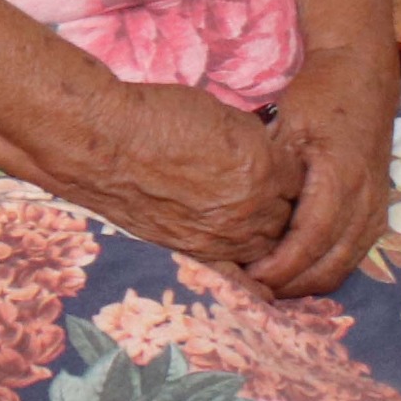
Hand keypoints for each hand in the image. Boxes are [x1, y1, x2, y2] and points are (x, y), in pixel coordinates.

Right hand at [66, 83, 300, 272]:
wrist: (102, 143)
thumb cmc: (155, 118)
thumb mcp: (220, 113)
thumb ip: (253, 141)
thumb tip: (264, 155)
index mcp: (262, 166)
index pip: (298, 179)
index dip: (286, 171)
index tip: (275, 166)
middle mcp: (250, 207)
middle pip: (288, 216)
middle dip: (281, 205)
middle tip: (263, 194)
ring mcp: (223, 235)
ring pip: (268, 246)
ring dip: (265, 235)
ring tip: (250, 222)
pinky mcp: (196, 252)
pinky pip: (238, 276)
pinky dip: (252, 280)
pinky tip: (262, 287)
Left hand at [247, 60, 398, 299]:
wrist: (364, 76)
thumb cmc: (321, 96)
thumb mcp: (287, 125)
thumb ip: (271, 168)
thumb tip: (240, 208)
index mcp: (342, 179)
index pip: (310, 240)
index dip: (280, 266)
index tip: (248, 278)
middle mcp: (366, 200)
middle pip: (331, 264)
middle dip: (292, 284)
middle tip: (252, 291)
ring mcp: (376, 207)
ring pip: (345, 264)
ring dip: (309, 282)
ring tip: (270, 286)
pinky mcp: (377, 209)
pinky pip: (353, 253)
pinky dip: (325, 268)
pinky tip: (295, 270)